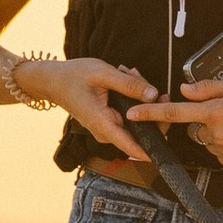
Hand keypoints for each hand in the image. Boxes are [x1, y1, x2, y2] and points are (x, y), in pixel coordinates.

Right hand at [21, 56, 155, 154]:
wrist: (53, 80)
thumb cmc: (73, 76)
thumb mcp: (103, 74)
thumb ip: (129, 85)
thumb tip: (154, 95)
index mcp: (102, 124)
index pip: (132, 147)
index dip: (153, 148)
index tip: (170, 140)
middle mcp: (106, 131)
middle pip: (140, 129)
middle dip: (149, 105)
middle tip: (144, 81)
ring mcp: (108, 127)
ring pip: (136, 118)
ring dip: (139, 96)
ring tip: (130, 74)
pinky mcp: (109, 120)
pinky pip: (129, 113)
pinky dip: (131, 96)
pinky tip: (126, 78)